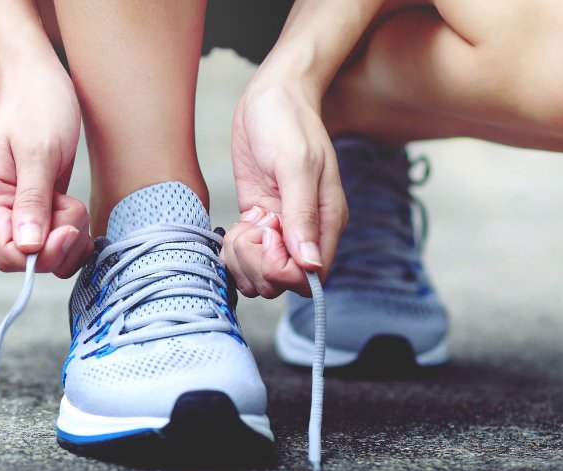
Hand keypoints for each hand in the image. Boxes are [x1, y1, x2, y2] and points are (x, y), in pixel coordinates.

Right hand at [0, 66, 91, 275]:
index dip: (42, 255)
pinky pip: (55, 245)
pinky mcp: (35, 214)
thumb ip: (32, 201)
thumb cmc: (38, 108)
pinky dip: (73, 236)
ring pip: (46, 256)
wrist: (40, 85)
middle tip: (73, 206)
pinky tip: (77, 212)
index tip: (68, 229)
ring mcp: (14, 215)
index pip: (7, 254)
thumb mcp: (39, 152)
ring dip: (70, 238)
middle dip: (60, 243)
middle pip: (29, 260)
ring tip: (73, 202)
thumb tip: (29, 248)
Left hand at [222, 76, 347, 297]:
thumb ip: (301, 214)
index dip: (281, 268)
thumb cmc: (288, 122)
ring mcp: (281, 229)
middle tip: (252, 225)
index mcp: (327, 221)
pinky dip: (235, 249)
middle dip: (257, 263)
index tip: (268, 233)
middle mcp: (306, 232)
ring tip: (245, 224)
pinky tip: (238, 223)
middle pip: (282, 282)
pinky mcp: (259, 222)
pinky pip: (246, 257)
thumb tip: (309, 264)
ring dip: (243, 258)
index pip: (310, 277)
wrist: (272, 96)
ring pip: (260, 275)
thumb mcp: (295, 163)